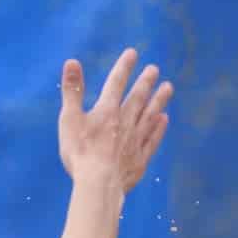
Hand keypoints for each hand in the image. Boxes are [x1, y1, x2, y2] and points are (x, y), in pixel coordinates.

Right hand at [59, 49, 169, 193]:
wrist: (99, 184)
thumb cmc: (80, 153)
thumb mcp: (69, 119)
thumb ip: (72, 90)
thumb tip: (72, 61)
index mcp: (107, 111)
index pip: (116, 83)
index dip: (124, 67)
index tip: (133, 53)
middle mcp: (125, 122)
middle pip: (137, 97)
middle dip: (146, 82)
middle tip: (155, 69)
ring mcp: (135, 141)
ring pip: (150, 115)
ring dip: (159, 100)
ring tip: (168, 87)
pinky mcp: (140, 159)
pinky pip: (152, 139)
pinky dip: (159, 128)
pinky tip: (165, 119)